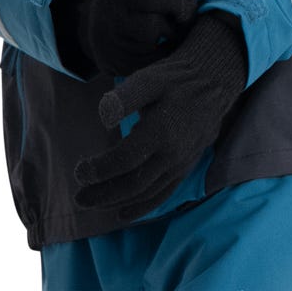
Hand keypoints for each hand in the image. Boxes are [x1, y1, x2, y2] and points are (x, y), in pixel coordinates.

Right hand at [50, 0, 196, 76]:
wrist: (96, 13)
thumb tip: (190, 12)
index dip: (177, 3)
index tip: (186, 7)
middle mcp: (108, 21)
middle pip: (155, 28)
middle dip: (172, 25)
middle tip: (174, 21)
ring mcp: (110, 48)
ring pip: (156, 50)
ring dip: (169, 42)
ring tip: (163, 32)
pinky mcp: (117, 67)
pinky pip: (153, 65)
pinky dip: (162, 55)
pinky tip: (156, 45)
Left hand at [73, 11, 247, 220]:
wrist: (212, 85)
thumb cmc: (175, 80)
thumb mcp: (149, 79)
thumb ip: (125, 98)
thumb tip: (104, 118)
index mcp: (161, 131)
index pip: (124, 160)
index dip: (99, 170)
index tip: (79, 171)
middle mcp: (172, 154)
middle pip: (133, 183)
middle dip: (103, 193)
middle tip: (79, 198)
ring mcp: (181, 164)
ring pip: (146, 193)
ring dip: (117, 201)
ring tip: (93, 203)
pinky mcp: (185, 167)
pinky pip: (163, 194)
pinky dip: (143, 207)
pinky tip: (124, 212)